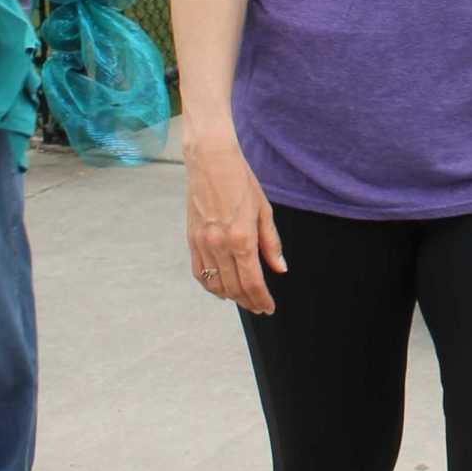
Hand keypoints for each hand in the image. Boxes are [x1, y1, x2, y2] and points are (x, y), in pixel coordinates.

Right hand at [185, 129, 284, 313]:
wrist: (211, 162)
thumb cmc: (241, 182)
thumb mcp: (264, 210)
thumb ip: (271, 243)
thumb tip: (280, 268)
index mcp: (242, 238)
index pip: (253, 281)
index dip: (262, 299)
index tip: (268, 307)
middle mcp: (220, 245)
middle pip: (234, 287)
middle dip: (248, 302)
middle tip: (259, 307)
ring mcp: (203, 244)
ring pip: (215, 284)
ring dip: (231, 297)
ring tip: (244, 300)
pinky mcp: (191, 240)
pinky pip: (199, 272)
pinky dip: (211, 286)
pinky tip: (221, 289)